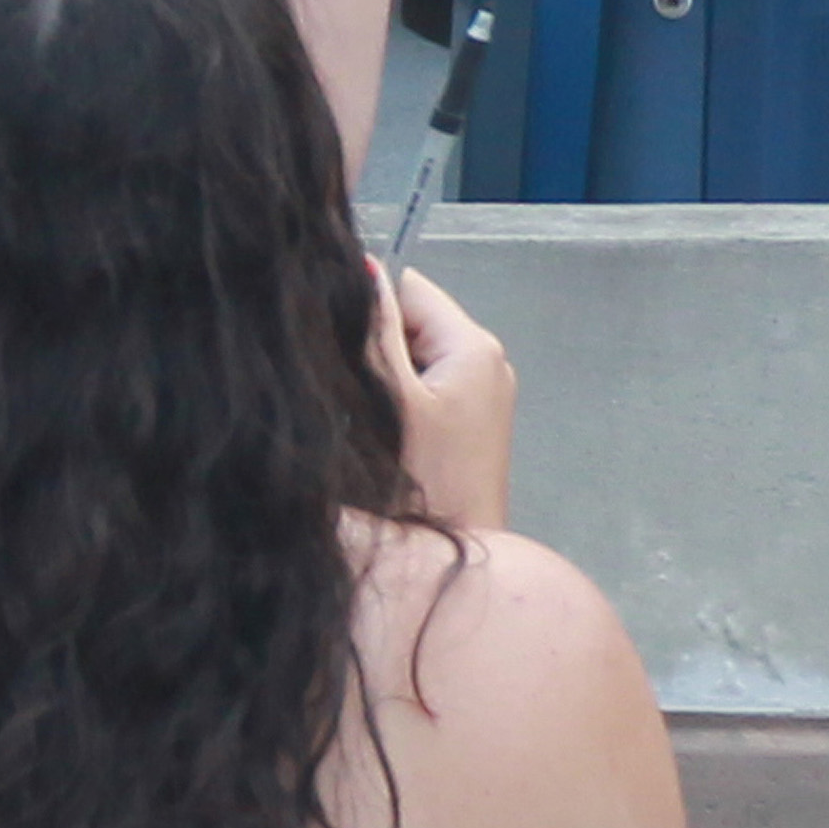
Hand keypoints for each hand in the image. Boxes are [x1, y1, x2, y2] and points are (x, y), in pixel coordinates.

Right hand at [368, 259, 512, 533]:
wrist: (458, 560)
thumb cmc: (424, 484)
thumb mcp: (393, 399)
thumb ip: (377, 331)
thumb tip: (365, 267)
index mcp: (473, 346)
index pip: (410, 287)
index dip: (368, 307)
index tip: (340, 344)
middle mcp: (488, 362)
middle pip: (414, 322)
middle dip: (378, 346)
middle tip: (353, 390)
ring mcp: (484, 395)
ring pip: (416, 359)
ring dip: (386, 379)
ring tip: (369, 417)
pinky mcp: (473, 425)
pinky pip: (427, 390)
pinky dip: (401, 403)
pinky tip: (387, 434)